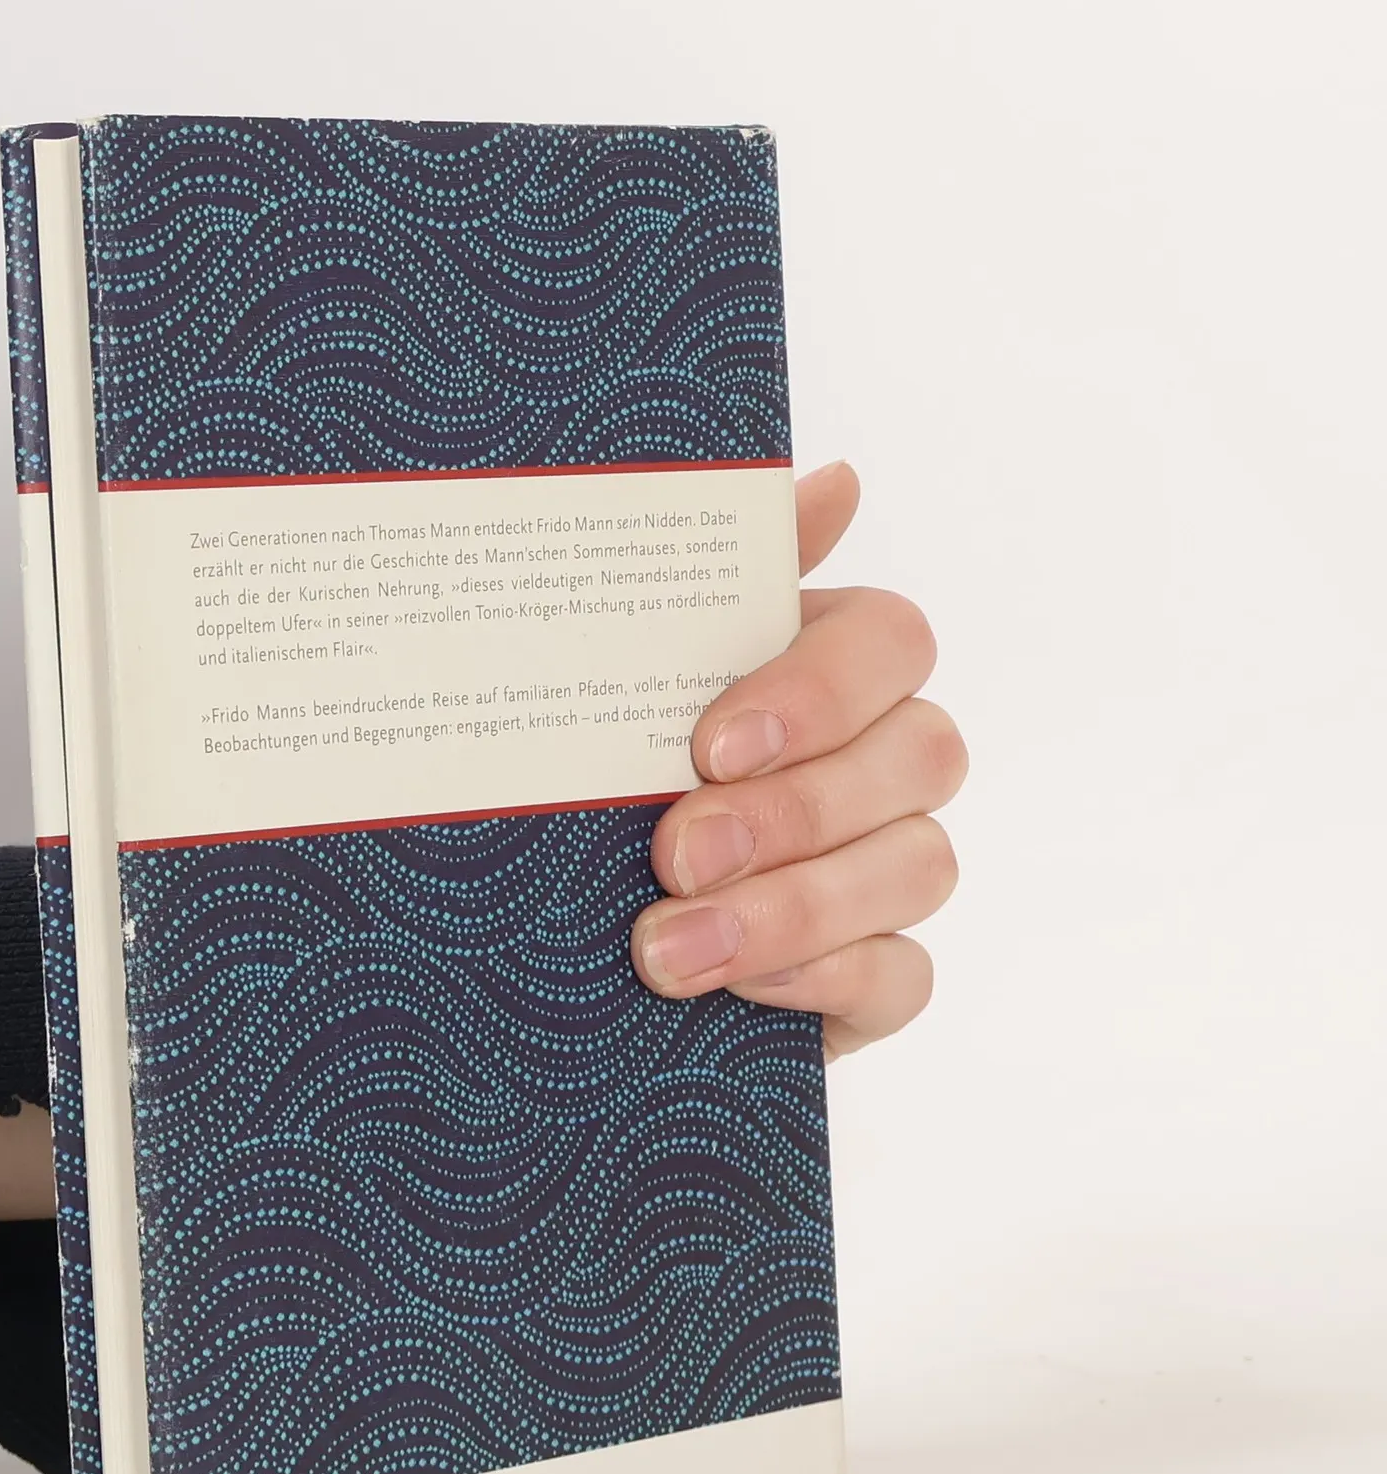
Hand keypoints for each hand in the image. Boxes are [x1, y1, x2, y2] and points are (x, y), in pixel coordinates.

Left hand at [629, 462, 964, 1059]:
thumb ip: (714, 582)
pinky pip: (902, 975)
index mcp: (826, 666)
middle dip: (796, 809)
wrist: (551, 935)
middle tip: (676, 852)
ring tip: (667, 950)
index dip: (818, 690)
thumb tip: (837, 483)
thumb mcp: (625, 676)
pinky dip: (822, 979)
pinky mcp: (876, 974)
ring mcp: (889, 868)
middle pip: (922, 754)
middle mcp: (881, 758)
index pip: (890, 641)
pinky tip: (732, 990)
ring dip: (792, 910)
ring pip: (919, 867)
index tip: (709, 744)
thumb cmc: (599, 775)